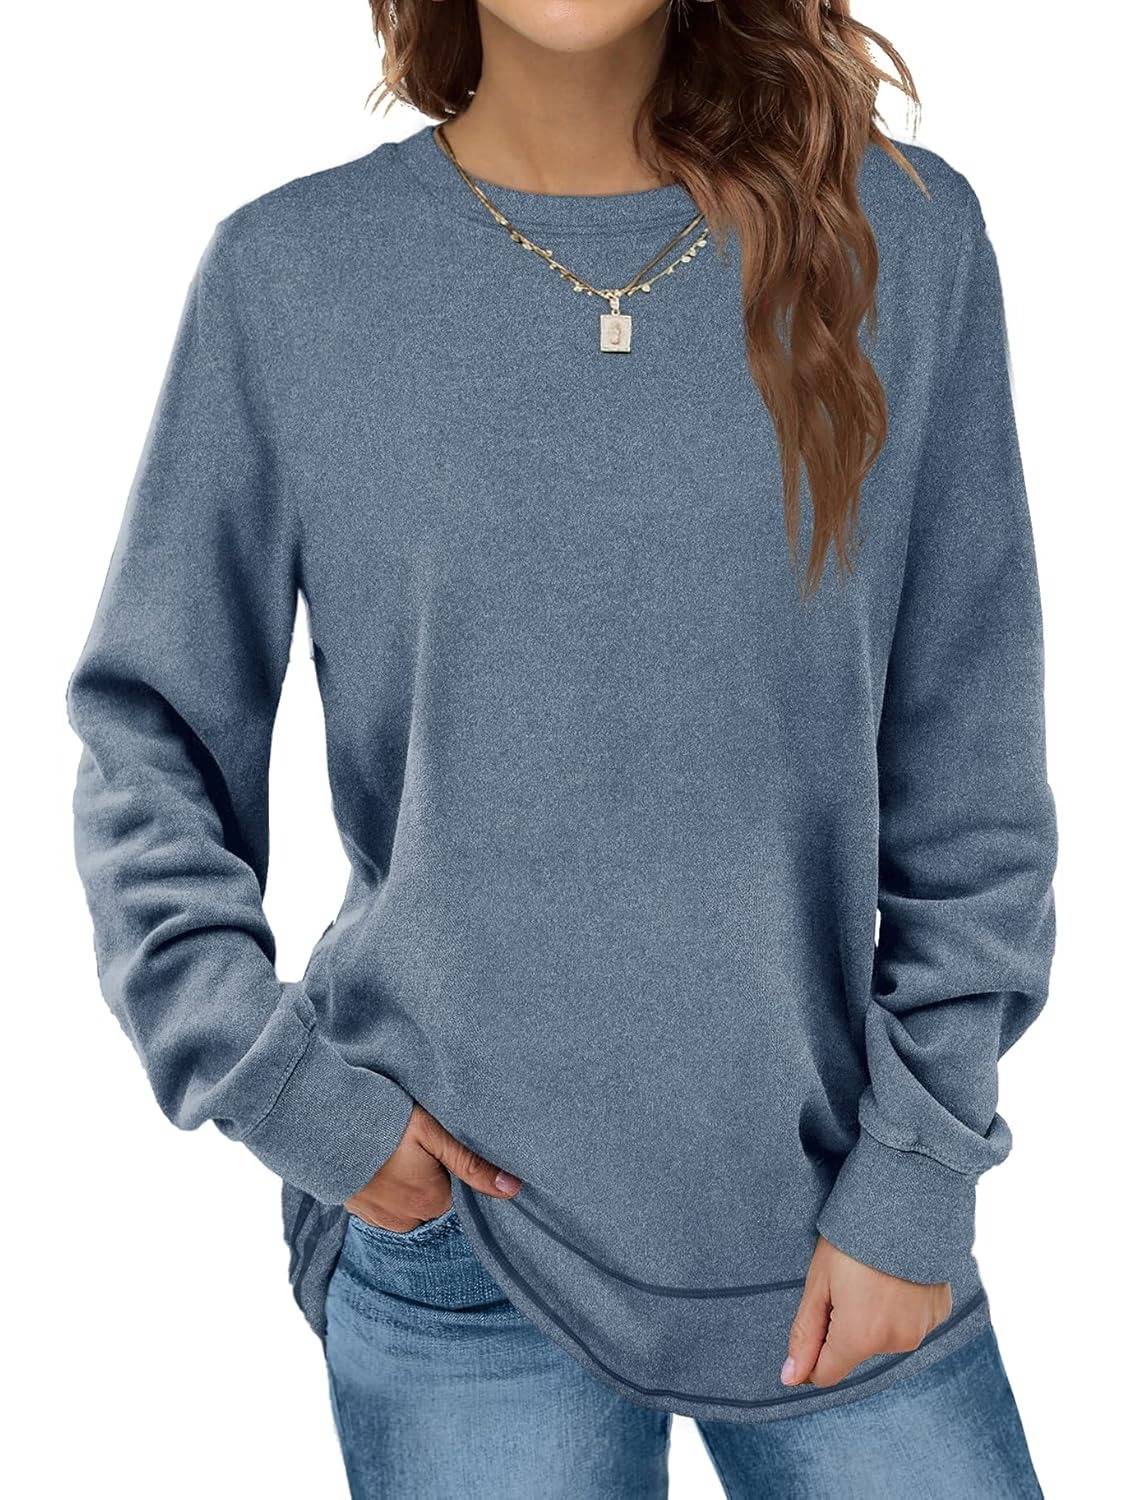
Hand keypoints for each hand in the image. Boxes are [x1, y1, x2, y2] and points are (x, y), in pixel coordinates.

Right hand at [344, 1103, 521, 1231]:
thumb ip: (472, 1162)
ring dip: (409, 1180)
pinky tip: (380, 1158)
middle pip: (436, 1197)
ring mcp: (377, 1218)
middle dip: (433, 1173)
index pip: (461, 1191)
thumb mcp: (432, 1131)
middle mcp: (405, 1219)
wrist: (318, 1120)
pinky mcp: (356, 1210)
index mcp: (430, 1201)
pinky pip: (385, 1202)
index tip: (446, 1144)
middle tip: (419, 1141)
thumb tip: (513, 1189)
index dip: (456, 1166)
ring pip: (410, 1201)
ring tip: (398, 1147)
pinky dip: (387, 1184)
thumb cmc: (381, 1119)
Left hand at [782, 1235, 951, 1387]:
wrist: (907, 1204)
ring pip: (884, 1335)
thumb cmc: (853, 1239)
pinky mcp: (940, 1312)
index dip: (812, 1355)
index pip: (827, 1373)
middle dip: (846, 1325)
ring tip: (873, 1273)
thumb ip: (805, 1334)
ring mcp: (922, 1328)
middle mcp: (895, 1342)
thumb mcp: (819, 1282)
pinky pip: (911, 1320)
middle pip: (856, 1350)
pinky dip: (901, 1305)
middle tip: (845, 1280)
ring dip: (874, 1315)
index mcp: (860, 1337)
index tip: (812, 1325)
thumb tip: (791, 1377)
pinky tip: (897, 1275)